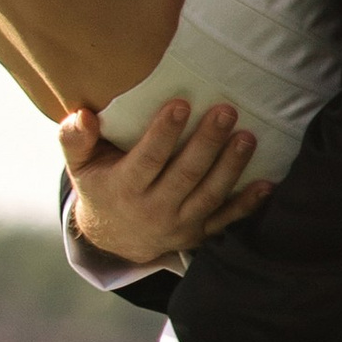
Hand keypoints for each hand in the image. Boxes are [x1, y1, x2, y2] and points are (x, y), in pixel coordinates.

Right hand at [60, 96, 267, 261]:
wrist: (113, 239)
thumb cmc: (98, 185)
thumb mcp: (79, 165)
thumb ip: (75, 138)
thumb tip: (82, 116)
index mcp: (125, 188)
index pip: (148, 159)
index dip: (164, 132)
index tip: (182, 103)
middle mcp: (154, 210)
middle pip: (185, 175)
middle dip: (207, 143)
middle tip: (226, 111)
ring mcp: (179, 225)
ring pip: (209, 196)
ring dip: (230, 167)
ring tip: (247, 137)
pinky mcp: (198, 234)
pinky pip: (225, 221)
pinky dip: (247, 206)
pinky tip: (267, 185)